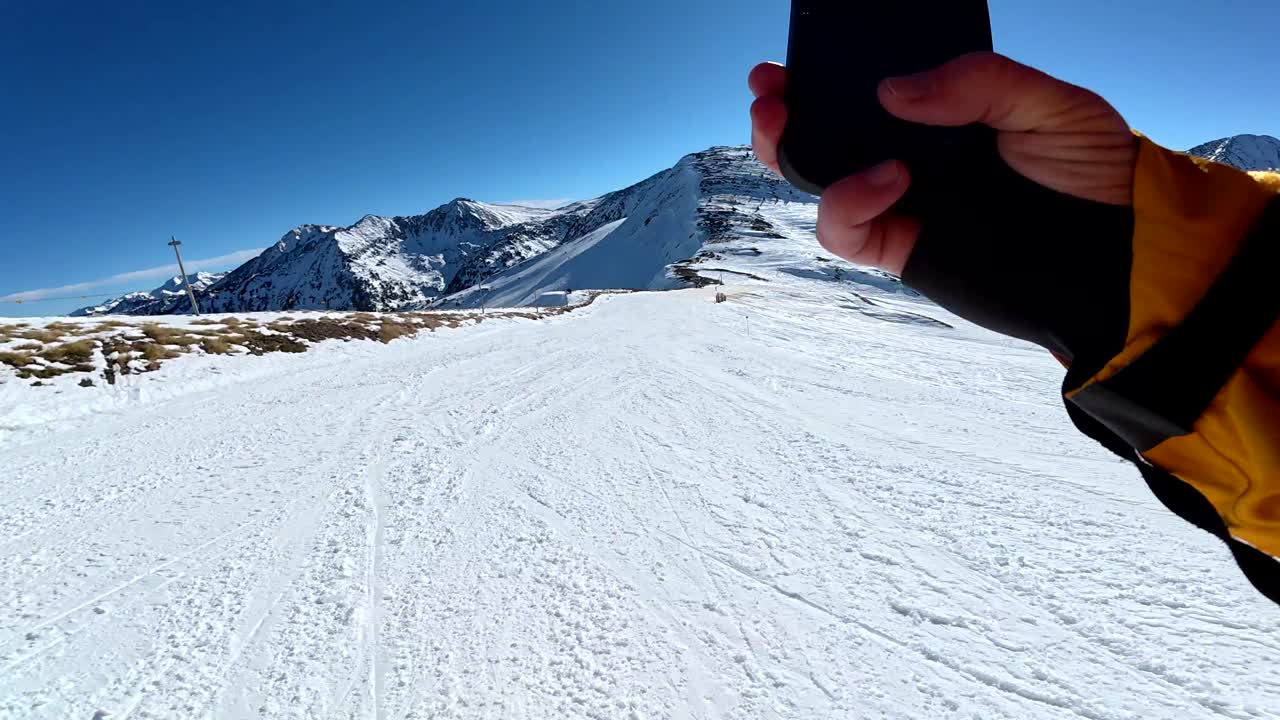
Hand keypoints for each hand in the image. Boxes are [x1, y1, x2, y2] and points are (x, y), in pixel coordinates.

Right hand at [748, 52, 1137, 274]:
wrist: (1118, 259)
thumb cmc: (1093, 174)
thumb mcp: (1050, 104)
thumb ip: (977, 82)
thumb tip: (890, 90)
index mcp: (941, 113)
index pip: (868, 88)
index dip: (824, 73)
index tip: (793, 56)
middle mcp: (911, 155)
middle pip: (824, 133)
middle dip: (784, 112)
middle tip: (768, 90)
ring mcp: (902, 202)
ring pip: (818, 180)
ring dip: (790, 151)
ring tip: (788, 121)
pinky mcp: (901, 247)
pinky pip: (844, 230)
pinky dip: (847, 202)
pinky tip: (888, 177)